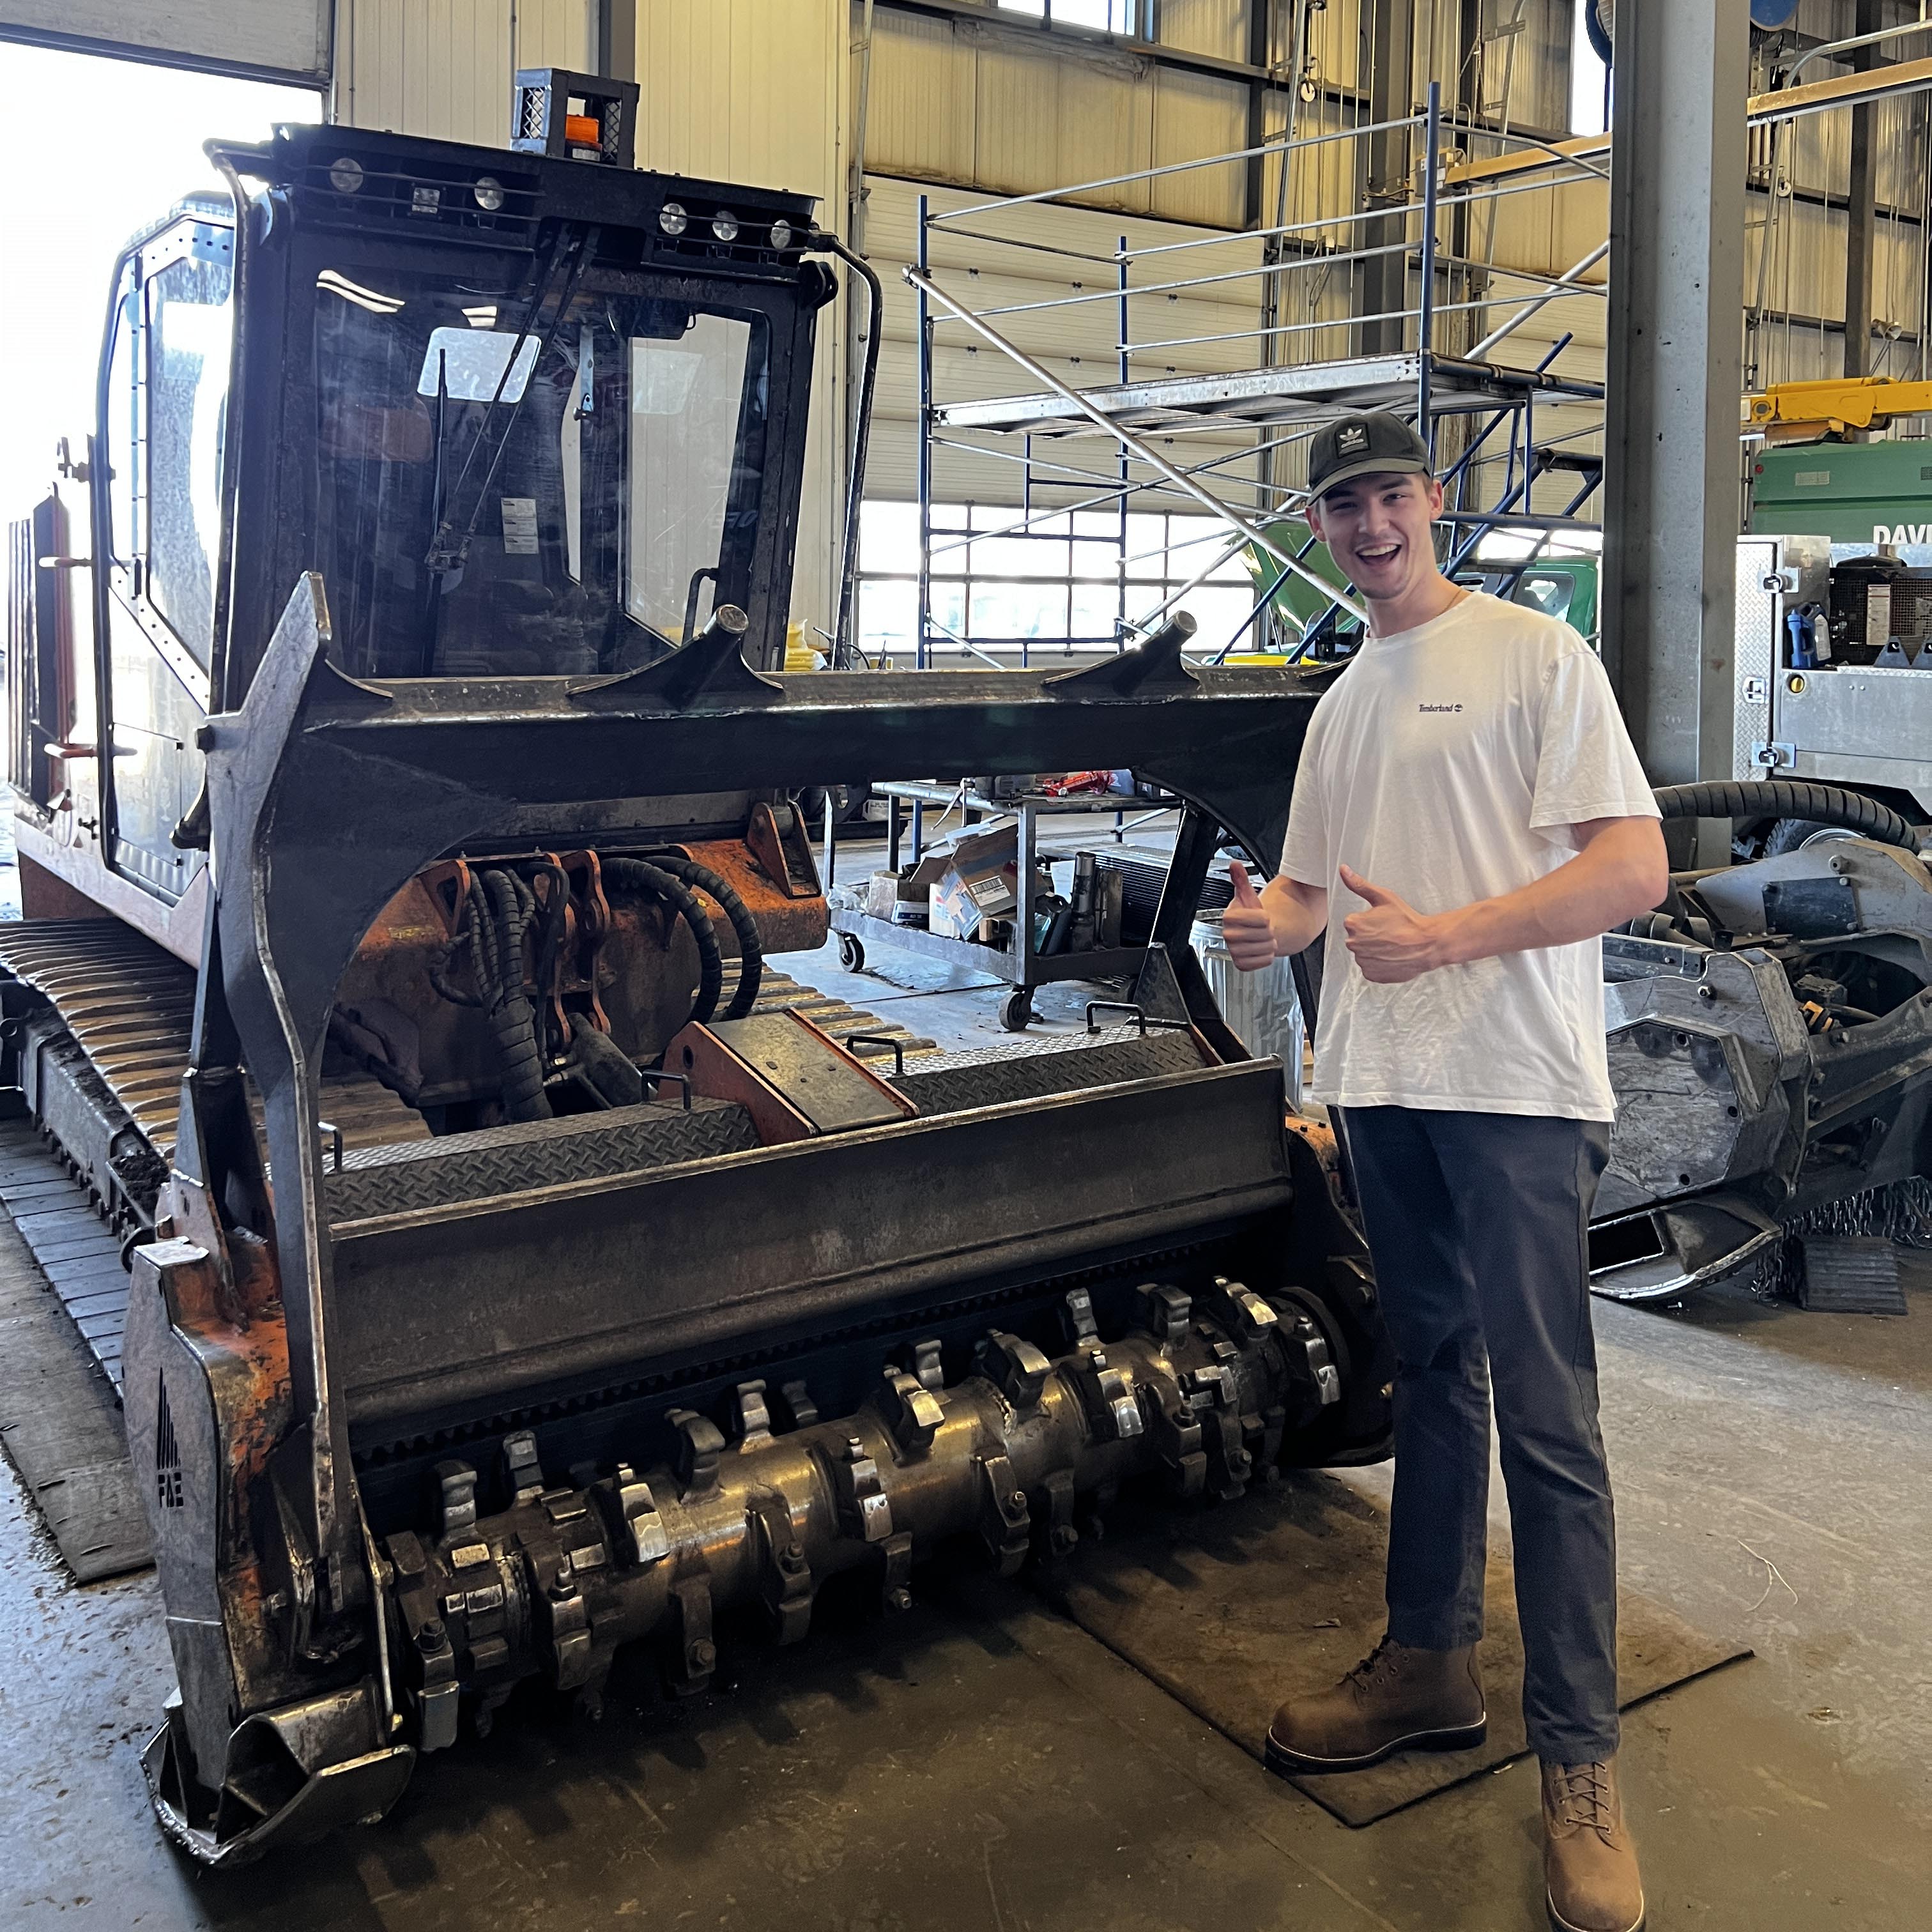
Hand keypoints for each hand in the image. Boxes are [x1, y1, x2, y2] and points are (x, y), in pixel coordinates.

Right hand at [1222, 861, 1278, 971]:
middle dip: (1267, 931)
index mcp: (1229, 917)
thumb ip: (1241, 879)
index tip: (1260, 916)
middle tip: (1261, 929)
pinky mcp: (1241, 964)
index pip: (1260, 919)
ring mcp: (1234, 951)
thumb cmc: (1252, 914)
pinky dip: (1268, 956)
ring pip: (1265, 948)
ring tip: (1262, 938)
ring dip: (1269, 944)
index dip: (1265, 917)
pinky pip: (1264, 961)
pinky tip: (1260, 948)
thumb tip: (1234, 864)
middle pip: (1263, 934)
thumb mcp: (1248, 895)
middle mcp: (1228, 935)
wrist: (1255, 932)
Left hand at [1338, 864, 1449, 982]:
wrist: (1427, 944)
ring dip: (1375, 951)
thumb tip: (1342, 869)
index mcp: (1353, 924)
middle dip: (1370, 936)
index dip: (1370, 922)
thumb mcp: (1383, 897)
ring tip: (1393, 945)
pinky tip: (1392, 957)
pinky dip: (1379, 964)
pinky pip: (1371, 968)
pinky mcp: (1371, 975)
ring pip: (1364, 954)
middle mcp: (1352, 943)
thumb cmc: (1407, 919)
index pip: (1354, 923)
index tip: (1384, 921)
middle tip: (1390, 933)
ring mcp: (1362, 961)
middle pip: (1357, 939)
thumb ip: (1359, 885)